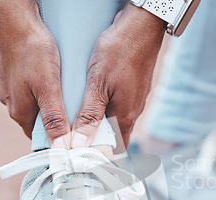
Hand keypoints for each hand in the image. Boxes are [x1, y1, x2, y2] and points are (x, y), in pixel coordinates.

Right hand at [0, 0, 70, 147]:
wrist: (12, 15)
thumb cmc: (31, 48)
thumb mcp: (48, 87)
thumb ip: (54, 118)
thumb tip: (60, 147)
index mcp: (19, 112)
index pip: (42, 138)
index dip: (60, 139)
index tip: (78, 138)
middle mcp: (12, 103)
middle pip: (41, 121)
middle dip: (59, 120)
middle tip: (80, 115)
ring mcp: (10, 87)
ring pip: (37, 103)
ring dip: (53, 102)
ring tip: (71, 95)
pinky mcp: (12, 72)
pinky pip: (32, 87)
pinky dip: (46, 87)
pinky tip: (57, 78)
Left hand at [71, 3, 165, 147]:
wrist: (141, 26)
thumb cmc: (120, 51)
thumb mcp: (97, 84)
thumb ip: (89, 115)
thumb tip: (80, 143)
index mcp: (126, 116)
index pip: (114, 149)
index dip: (98, 156)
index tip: (79, 157)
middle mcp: (134, 111)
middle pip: (114, 136)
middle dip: (96, 140)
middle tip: (74, 139)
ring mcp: (136, 99)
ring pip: (116, 119)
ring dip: (99, 123)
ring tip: (79, 120)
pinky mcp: (135, 87)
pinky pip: (119, 105)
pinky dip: (105, 108)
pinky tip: (93, 100)